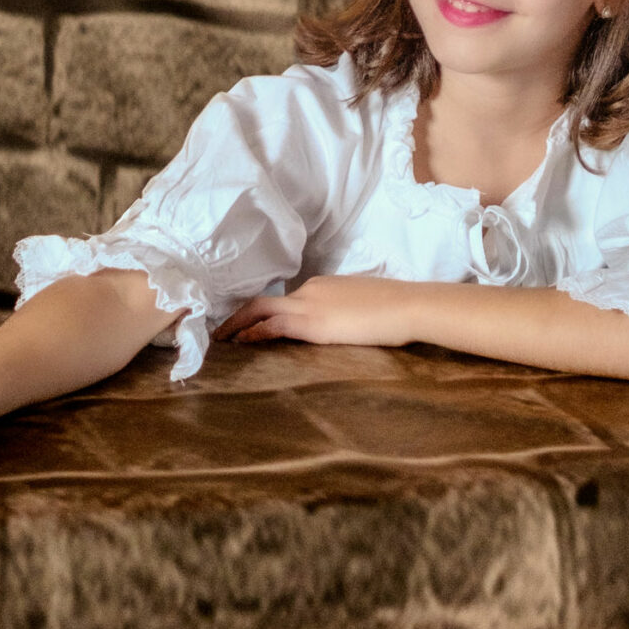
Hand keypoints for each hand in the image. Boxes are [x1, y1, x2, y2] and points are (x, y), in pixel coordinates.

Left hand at [215, 276, 415, 350]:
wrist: (408, 305)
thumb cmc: (394, 309)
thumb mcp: (362, 306)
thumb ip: (343, 311)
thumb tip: (337, 324)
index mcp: (322, 285)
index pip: (284, 299)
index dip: (262, 312)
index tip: (247, 324)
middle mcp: (310, 290)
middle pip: (264, 300)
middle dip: (239, 315)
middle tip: (220, 331)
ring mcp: (310, 305)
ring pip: (261, 309)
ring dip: (237, 324)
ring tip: (221, 340)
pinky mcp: (314, 323)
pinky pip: (273, 325)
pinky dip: (254, 332)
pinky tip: (241, 343)